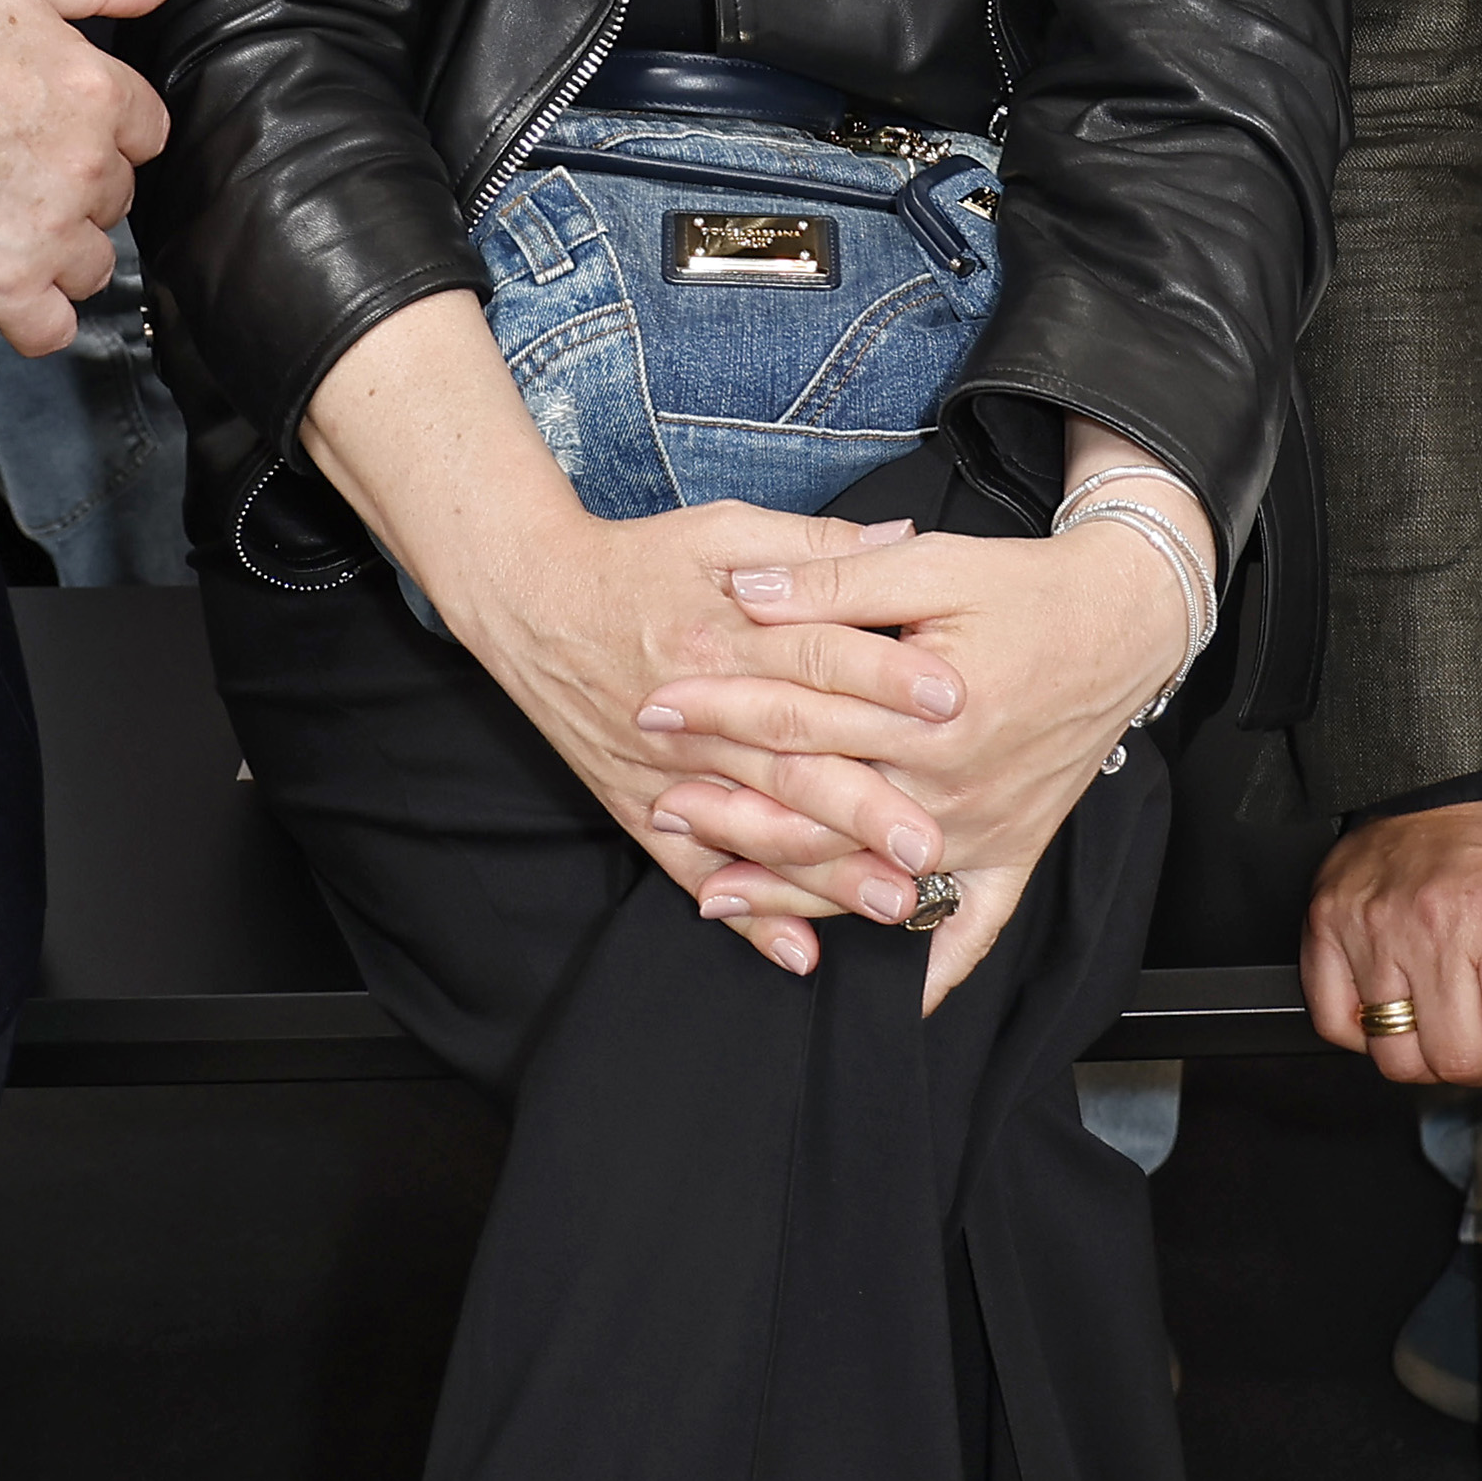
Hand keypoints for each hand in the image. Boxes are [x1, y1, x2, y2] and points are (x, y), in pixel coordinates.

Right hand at [0, 0, 172, 344]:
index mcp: (95, 90)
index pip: (147, 131)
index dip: (108, 132)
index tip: (61, 132)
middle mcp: (85, 165)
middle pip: (117, 198)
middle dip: (79, 190)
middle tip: (16, 175)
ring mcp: (47, 231)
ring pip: (93, 265)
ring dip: (61, 255)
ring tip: (8, 234)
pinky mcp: (1, 286)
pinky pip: (52, 329)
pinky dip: (36, 322)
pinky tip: (8, 297)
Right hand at [450, 498, 979, 966]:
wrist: (529, 600)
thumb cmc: (636, 560)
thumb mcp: (725, 529)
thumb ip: (817, 545)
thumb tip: (905, 538)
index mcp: (724, 633)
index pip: (815, 657)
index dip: (884, 678)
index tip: (951, 700)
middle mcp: (700, 710)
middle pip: (795, 760)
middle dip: (867, 806)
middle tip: (935, 842)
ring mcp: (671, 769)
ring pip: (760, 827)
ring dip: (827, 872)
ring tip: (897, 902)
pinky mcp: (644, 806)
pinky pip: (700, 870)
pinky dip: (748, 914)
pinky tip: (799, 951)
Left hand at [644, 485, 1206, 1009]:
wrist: (1127, 621)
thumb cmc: (1028, 588)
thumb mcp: (934, 565)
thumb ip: (837, 579)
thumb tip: (749, 592)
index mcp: (929, 710)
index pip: (799, 714)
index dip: (719, 708)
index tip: (655, 704)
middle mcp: (954, 784)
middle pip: (819, 810)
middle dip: (729, 810)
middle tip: (658, 804)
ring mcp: (985, 831)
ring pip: (868, 877)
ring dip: (787, 891)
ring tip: (711, 892)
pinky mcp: (1015, 851)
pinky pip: (972, 929)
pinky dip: (932, 969)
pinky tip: (890, 999)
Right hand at [1304, 798, 1481, 1085]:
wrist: (1436, 781)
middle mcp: (1437, 923)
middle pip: (1458, 1061)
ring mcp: (1375, 927)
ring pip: (1396, 1057)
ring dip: (1425, 1052)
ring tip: (1444, 1022)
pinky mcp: (1327, 923)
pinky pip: (1334, 1023)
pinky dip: (1361, 1030)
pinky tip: (1393, 1004)